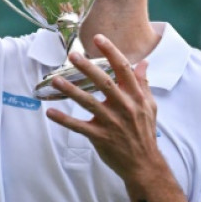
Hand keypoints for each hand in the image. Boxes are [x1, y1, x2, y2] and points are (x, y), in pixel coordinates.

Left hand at [46, 35, 160, 177]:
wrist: (144, 163)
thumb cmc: (145, 132)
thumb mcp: (150, 105)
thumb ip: (144, 84)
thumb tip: (144, 63)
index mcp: (136, 96)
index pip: (123, 68)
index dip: (111, 52)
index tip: (99, 38)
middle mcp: (124, 106)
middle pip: (103, 82)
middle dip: (87, 67)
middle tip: (72, 55)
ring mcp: (111, 122)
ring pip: (88, 102)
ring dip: (71, 90)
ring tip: (56, 79)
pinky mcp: (100, 136)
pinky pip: (79, 126)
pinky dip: (64, 119)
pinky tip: (51, 112)